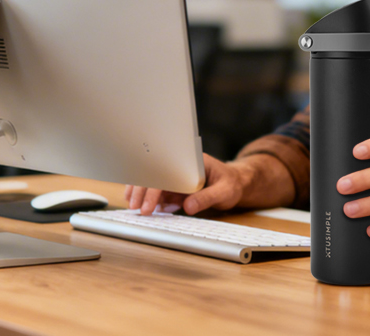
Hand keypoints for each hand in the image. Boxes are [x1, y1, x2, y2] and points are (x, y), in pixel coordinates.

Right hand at [124, 154, 249, 215]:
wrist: (236, 184)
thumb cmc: (231, 184)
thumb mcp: (224, 191)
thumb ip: (207, 198)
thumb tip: (188, 207)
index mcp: (190, 161)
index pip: (166, 172)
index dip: (153, 187)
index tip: (147, 203)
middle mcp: (180, 167)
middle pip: (155, 176)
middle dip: (141, 191)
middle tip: (135, 208)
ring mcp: (177, 177)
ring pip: (153, 183)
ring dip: (141, 193)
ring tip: (132, 206)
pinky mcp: (177, 187)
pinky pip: (160, 192)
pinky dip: (149, 199)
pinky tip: (143, 206)